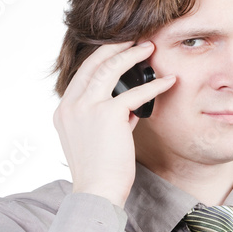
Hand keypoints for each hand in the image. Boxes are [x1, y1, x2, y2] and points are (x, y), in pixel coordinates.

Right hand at [53, 40, 175, 207]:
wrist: (96, 190)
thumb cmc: (99, 169)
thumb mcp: (96, 137)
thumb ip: (109, 116)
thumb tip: (131, 104)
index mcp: (64, 110)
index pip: (83, 74)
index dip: (102, 58)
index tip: (119, 51)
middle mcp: (70, 105)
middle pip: (93, 64)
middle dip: (115, 47)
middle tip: (135, 41)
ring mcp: (86, 107)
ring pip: (109, 68)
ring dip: (132, 55)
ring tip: (149, 47)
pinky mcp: (107, 114)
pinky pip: (135, 93)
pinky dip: (154, 86)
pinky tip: (168, 81)